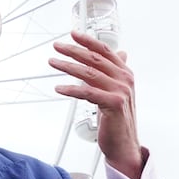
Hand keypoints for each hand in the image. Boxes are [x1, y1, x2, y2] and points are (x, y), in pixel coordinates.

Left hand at [48, 30, 142, 178]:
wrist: (124, 145)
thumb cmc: (117, 119)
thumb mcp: (118, 91)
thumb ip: (116, 72)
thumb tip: (120, 53)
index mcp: (125, 73)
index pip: (105, 51)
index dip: (88, 41)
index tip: (73, 34)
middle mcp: (124, 79)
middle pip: (94, 59)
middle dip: (73, 50)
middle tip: (57, 46)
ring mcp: (121, 91)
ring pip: (88, 73)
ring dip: (67, 66)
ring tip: (53, 62)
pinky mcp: (113, 104)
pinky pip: (87, 92)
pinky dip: (71, 89)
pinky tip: (59, 88)